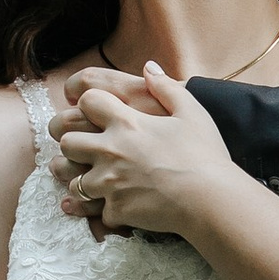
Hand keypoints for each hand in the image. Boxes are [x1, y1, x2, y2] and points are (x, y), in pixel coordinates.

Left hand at [52, 63, 231, 240]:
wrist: (211, 199)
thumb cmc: (204, 155)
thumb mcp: (192, 112)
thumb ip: (166, 88)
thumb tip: (149, 68)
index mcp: (127, 122)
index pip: (87, 100)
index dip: (87, 103)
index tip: (93, 110)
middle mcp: (110, 149)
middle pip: (67, 140)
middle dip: (71, 142)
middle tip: (83, 148)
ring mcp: (110, 181)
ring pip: (73, 180)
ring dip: (81, 180)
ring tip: (94, 181)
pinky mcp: (116, 209)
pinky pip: (99, 211)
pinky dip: (107, 210)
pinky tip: (118, 208)